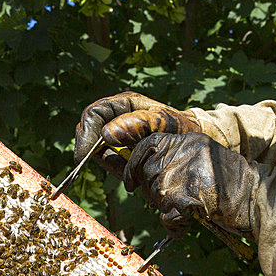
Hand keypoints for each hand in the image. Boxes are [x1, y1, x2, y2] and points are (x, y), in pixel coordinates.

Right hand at [74, 91, 201, 178]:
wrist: (191, 141)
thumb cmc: (180, 127)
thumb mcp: (162, 123)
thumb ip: (137, 124)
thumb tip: (107, 133)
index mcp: (124, 104)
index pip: (95, 113)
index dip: (86, 133)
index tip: (84, 155)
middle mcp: (117, 117)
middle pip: (90, 129)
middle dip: (91, 148)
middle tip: (100, 164)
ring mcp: (117, 133)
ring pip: (97, 147)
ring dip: (105, 160)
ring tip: (123, 168)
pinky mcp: (120, 149)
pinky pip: (108, 160)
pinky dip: (114, 167)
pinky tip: (126, 172)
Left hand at [122, 132, 256, 238]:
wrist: (258, 198)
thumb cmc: (232, 185)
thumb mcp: (203, 159)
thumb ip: (176, 159)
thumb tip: (140, 173)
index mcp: (188, 140)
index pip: (147, 144)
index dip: (132, 165)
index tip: (130, 183)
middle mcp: (184, 152)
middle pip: (148, 174)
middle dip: (153, 192)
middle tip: (170, 201)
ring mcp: (185, 173)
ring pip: (155, 196)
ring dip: (167, 209)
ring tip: (188, 211)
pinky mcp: (187, 196)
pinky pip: (167, 216)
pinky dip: (174, 226)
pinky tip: (185, 225)